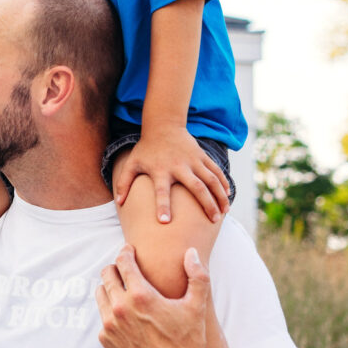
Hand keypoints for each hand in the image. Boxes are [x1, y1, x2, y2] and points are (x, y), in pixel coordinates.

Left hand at [95, 246, 211, 347]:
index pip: (123, 262)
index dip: (126, 252)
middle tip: (126, 268)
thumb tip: (192, 253)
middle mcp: (120, 309)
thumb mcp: (197, 308)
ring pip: (100, 294)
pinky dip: (110, 311)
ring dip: (110, 288)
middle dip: (116, 268)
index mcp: (140, 296)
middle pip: (107, 275)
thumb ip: (198, 276)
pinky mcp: (106, 341)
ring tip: (124, 289)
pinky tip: (125, 314)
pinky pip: (102, 317)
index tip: (130, 250)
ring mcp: (110, 326)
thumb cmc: (189, 345)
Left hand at [112, 126, 228, 222]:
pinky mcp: (202, 155)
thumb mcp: (132, 163)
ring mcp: (193, 160)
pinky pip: (216, 170)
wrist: (163, 125)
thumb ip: (124, 182)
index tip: (165, 222)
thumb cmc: (146, 149)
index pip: (161, 191)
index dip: (162, 205)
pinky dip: (223, 182)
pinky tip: (228, 195)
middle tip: (213, 220)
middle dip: (206, 204)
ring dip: (219, 196)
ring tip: (224, 212)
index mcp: (160, 170)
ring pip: (211, 179)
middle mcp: (179, 166)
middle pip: (196, 187)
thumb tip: (119, 202)